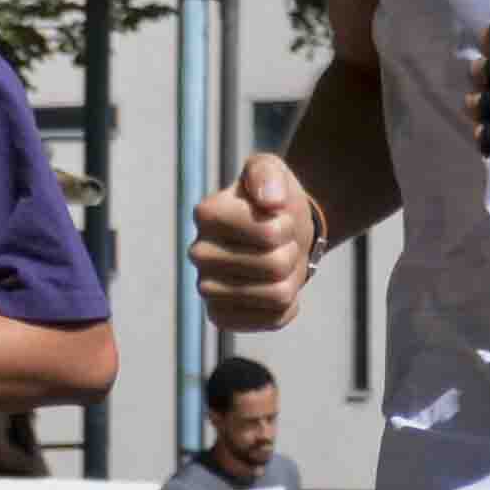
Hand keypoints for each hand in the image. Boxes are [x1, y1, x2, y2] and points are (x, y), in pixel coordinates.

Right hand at [192, 150, 314, 330]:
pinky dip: (287, 305)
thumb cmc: (272, 198)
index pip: (270, 234)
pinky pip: (274, 320)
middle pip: (275, 266)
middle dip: (291, 252)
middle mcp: (198, 254)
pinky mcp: (220, 317)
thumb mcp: (271, 170)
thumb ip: (267, 174)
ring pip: (278, 295)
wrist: (277, 232)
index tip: (277, 217)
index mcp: (206, 215)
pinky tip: (274, 287)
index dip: (287, 225)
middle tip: (280, 243)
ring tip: (278, 263)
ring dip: (292, 278)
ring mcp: (206, 289)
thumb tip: (270, 201)